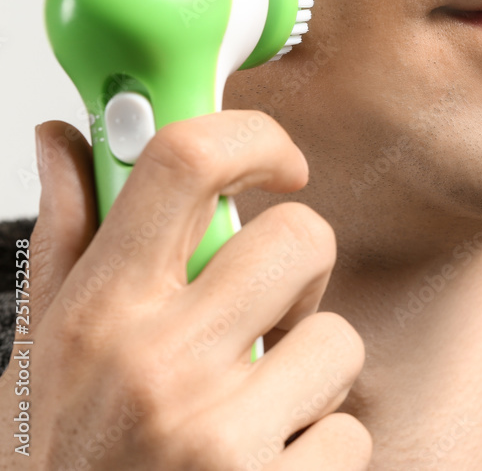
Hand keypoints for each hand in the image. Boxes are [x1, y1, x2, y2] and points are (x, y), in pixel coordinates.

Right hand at [0, 112, 369, 469]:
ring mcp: (220, 434)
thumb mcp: (39, 360)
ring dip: (310, 376)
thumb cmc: (63, 470)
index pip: (183, 161)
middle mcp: (159, 364)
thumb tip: (64, 141)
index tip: (279, 163)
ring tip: (253, 413)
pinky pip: (350, 433)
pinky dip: (319, 454)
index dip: (253, 136)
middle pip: (303, 238)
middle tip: (265, 317)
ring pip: (340, 338)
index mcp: (101, 314)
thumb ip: (65, 242)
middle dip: (301, 274)